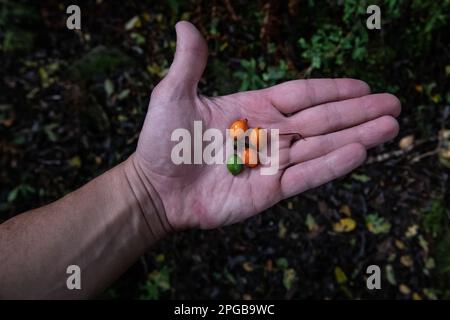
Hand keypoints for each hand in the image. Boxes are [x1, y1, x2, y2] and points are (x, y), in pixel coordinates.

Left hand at [133, 21, 399, 229]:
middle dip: (358, 111)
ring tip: (390, 126)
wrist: (156, 189)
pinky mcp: (269, 190)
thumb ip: (190, 63)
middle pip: (322, 119)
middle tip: (393, 104)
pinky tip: (359, 152)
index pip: (302, 95)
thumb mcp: (173, 95)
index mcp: (253, 108)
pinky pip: (307, 175)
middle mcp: (269, 134)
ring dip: (357, 135)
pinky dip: (333, 164)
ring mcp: (271, 162)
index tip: (363, 85)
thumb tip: (185, 24)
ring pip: (322, 146)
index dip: (333, 90)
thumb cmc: (162, 142)